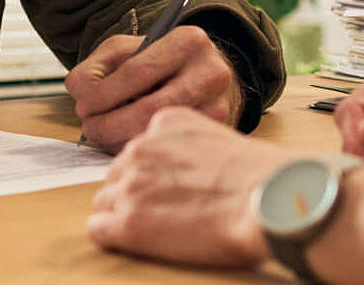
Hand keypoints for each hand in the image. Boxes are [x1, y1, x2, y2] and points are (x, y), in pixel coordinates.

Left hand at [65, 25, 241, 151]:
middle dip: (110, 123)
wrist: (205, 77)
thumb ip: (96, 68)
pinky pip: (169, 147)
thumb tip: (82, 96)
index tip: (82, 107)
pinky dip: (141, 147)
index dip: (103, 94)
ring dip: (121, 140)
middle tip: (89, 128)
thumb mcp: (126, 51)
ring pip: (159, 134)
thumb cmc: (159, 63)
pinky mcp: (217, 134)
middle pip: (150, 109)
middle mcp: (211, 73)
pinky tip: (129, 140)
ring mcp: (218, 107)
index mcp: (188, 42)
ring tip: (105, 134)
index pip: (138, 73)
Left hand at [88, 107, 286, 266]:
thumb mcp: (219, 138)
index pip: (137, 148)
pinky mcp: (128, 222)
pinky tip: (135, 241)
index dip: (150, 173)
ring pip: (104, 200)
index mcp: (165, 121)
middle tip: (159, 211)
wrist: (265, 199)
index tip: (166, 187)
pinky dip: (113, 236)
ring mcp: (131, 184)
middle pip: (117, 174)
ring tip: (152, 228)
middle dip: (133, 192)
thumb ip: (190, 147)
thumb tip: (185, 172)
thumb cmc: (259, 176)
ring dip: (122, 214)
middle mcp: (141, 147)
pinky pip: (98, 229)